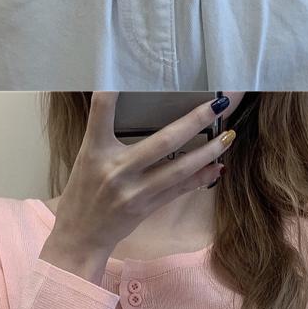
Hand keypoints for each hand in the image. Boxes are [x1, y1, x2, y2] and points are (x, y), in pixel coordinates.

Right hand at [40, 94, 236, 286]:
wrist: (79, 236)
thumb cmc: (83, 191)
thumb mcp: (86, 157)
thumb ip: (104, 132)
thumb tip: (125, 99)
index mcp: (95, 151)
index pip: (101, 111)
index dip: (111, 92)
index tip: (126, 72)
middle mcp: (117, 170)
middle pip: (163, 141)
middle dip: (194, 121)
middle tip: (217, 104)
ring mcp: (134, 192)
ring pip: (179, 169)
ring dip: (207, 152)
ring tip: (228, 136)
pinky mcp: (147, 207)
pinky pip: (179, 189)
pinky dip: (200, 177)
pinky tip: (217, 166)